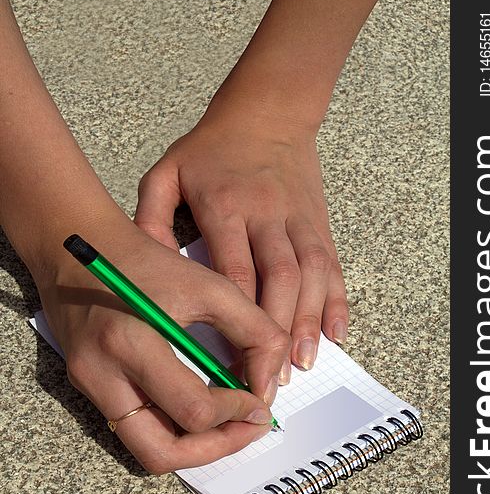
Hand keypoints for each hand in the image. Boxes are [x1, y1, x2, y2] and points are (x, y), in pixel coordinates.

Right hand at [36, 222, 289, 473]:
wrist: (78, 249)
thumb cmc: (147, 262)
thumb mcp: (210, 287)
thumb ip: (254, 331)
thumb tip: (267, 385)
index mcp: (131, 345)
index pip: (192, 410)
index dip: (236, 413)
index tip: (261, 402)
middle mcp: (101, 377)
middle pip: (160, 453)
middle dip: (216, 449)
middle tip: (249, 430)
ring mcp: (89, 388)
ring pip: (146, 450)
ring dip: (194, 447)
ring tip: (229, 426)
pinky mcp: (88, 388)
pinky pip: (135, 429)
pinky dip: (173, 429)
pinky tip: (199, 407)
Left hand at [135, 110, 348, 382]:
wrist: (266, 113)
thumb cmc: (210, 149)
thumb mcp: (166, 174)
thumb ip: (150, 220)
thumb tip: (147, 271)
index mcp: (226, 207)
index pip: (235, 272)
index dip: (236, 321)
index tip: (231, 362)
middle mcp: (267, 215)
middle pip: (278, 280)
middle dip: (276, 335)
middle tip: (271, 380)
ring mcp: (298, 220)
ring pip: (311, 276)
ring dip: (309, 323)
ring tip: (302, 365)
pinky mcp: (318, 224)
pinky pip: (333, 266)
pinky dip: (337, 301)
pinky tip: (335, 333)